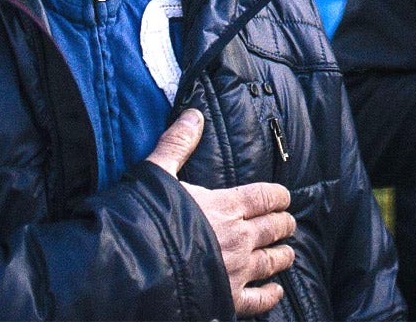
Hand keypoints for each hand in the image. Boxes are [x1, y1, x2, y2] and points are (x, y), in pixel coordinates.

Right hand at [146, 109, 296, 317]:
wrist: (128, 270)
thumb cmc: (143, 219)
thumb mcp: (157, 173)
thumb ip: (177, 143)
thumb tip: (194, 114)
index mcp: (227, 205)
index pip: (265, 197)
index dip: (278, 196)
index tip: (284, 198)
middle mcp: (239, 237)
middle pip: (274, 227)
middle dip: (283, 224)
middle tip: (287, 223)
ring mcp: (235, 270)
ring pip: (272, 261)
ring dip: (282, 255)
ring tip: (287, 253)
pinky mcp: (227, 299)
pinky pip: (258, 300)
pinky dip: (270, 295)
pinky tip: (275, 291)